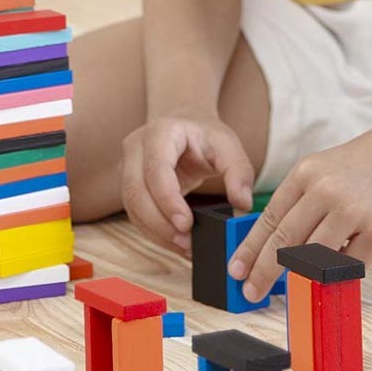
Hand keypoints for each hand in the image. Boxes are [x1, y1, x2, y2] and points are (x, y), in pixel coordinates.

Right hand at [120, 108, 255, 255]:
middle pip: (136, 191)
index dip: (168, 200)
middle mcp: (137, 147)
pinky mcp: (129, 185)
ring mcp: (128, 166)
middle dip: (159, 223)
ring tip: (185, 246)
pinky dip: (154, 232)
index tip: (187, 224)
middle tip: (186, 242)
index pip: (156, 169)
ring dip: (156, 232)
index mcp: (161, 132)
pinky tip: (176, 241)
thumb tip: (243, 204)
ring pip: (132, 206)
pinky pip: (135, 213)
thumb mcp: (228, 146)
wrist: (186, 124)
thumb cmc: (205, 135)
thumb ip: (239, 173)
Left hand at [228, 121, 371, 300]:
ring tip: (289, 292)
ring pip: (315, 257)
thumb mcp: (326, 169)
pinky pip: (351, 264)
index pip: (270, 219)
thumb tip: (280, 247)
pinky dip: (340, 273)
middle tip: (251, 291)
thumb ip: (304, 203)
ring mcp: (353, 211)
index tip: (237, 269)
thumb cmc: (369, 163)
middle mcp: (324, 190)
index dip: (250, 249)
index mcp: (306, 173)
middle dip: (264, 272)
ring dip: (300, 278)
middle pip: (285, 242)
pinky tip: (333, 276)